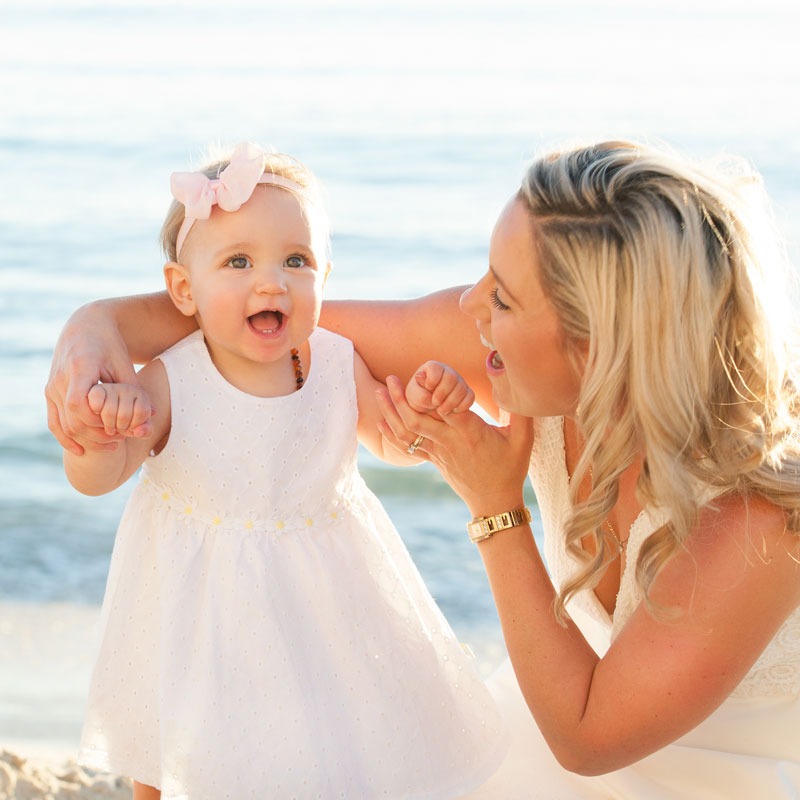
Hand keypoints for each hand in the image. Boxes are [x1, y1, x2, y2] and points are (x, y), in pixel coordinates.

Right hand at [45, 305, 152, 454]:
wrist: (86, 327)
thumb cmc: (110, 346)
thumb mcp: (125, 365)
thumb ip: (136, 392)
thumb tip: (152, 417)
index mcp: (79, 368)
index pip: (79, 406)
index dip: (98, 422)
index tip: (119, 427)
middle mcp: (60, 379)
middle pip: (73, 420)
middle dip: (98, 435)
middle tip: (121, 440)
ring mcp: (52, 387)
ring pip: (64, 425)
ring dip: (87, 439)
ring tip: (112, 444)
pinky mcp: (50, 392)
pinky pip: (54, 422)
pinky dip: (66, 438)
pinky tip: (82, 450)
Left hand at [377, 374, 533, 516]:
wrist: (495, 503)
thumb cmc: (510, 469)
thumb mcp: (523, 440)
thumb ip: (521, 412)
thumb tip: (518, 384)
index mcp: (469, 432)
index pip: (445, 407)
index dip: (432, 391)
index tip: (423, 372)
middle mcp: (449, 441)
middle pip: (417, 419)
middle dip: (399, 398)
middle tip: (389, 378)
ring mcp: (438, 452)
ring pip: (407, 433)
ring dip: (390, 413)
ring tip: (378, 392)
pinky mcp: (433, 460)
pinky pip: (408, 448)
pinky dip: (392, 434)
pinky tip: (380, 422)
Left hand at [405, 360, 474, 415]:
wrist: (429, 410)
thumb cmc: (419, 400)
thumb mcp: (415, 396)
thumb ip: (419, 392)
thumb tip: (423, 380)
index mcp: (433, 367)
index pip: (436, 368)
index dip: (432, 381)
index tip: (428, 389)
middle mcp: (448, 372)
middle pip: (451, 377)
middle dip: (442, 393)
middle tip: (435, 403)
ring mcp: (459, 381)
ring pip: (461, 388)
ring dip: (451, 402)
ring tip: (442, 410)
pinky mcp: (467, 392)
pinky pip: (470, 397)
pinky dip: (462, 406)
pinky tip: (453, 411)